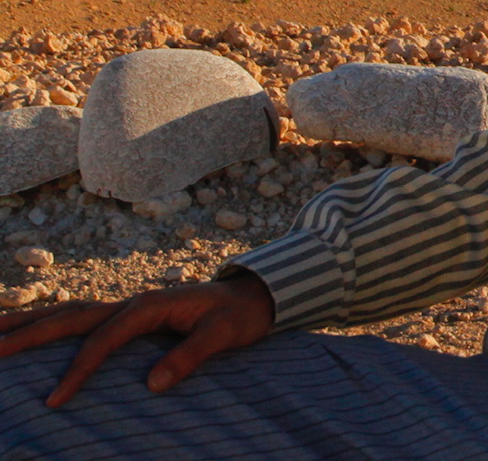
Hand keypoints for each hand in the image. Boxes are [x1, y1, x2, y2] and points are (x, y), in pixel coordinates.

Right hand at [0, 273, 275, 406]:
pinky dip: (48, 323)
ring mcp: (123, 308)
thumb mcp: (223, 335)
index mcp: (149, 306)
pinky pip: (78, 320)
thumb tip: (153, 385)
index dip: (79, 369)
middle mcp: (130, 303)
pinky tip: (27, 330)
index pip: (103, 339)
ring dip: (28, 320)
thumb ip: (190, 356)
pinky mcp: (123, 317)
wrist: (251, 296)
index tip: (55, 400)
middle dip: (29, 332)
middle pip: (69, 316)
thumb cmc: (237, 316)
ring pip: (66, 313)